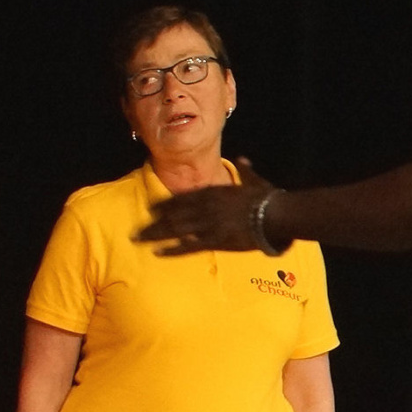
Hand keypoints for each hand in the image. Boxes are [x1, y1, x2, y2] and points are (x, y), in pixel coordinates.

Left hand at [134, 158, 276, 255]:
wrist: (275, 213)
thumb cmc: (268, 197)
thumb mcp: (254, 180)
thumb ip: (244, 171)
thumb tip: (242, 159)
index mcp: (213, 192)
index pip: (182, 198)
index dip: (165, 204)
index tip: (151, 209)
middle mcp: (204, 206)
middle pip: (172, 214)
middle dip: (152, 222)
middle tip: (135, 230)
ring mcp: (207, 223)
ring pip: (174, 229)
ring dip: (154, 234)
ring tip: (138, 239)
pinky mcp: (214, 239)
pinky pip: (188, 245)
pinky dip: (172, 249)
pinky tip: (157, 253)